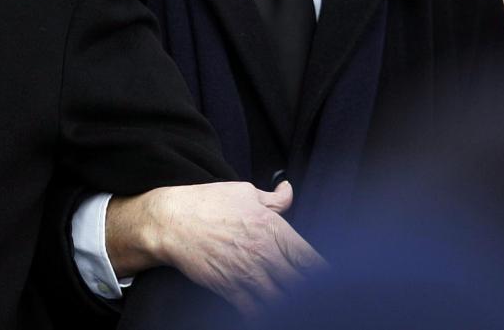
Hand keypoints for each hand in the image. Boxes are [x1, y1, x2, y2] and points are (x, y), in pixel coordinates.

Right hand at [105, 180, 323, 314]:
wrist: (171, 221)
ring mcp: (247, 274)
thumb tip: (289, 190)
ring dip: (293, 305)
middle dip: (313, 293)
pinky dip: (267, 315)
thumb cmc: (207, 203)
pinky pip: (256, 310)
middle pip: (301, 284)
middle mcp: (264, 253)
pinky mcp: (230, 289)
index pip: (310, 258)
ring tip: (301, 307)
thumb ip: (273, 198)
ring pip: (282, 300)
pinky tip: (274, 313)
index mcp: (272, 227)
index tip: (332, 281)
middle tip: (319, 298)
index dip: (325, 274)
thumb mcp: (243, 191)